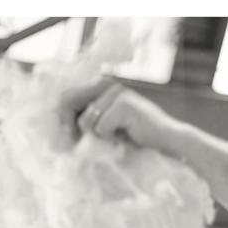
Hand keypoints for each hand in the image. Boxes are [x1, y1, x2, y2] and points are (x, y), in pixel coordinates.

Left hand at [61, 77, 181, 154]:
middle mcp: (107, 84)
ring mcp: (116, 92)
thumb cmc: (135, 138)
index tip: (68, 137)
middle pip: (70, 104)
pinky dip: (111, 139)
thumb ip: (86, 121)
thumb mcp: (105, 126)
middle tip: (88, 143)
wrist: (167, 142)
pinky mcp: (124, 104)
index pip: (67, 97)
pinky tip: (127, 136)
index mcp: (101, 85)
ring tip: (117, 137)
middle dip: (74, 128)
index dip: (63, 119)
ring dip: (99, 136)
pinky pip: (101, 128)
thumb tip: (59, 129)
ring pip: (87, 121)